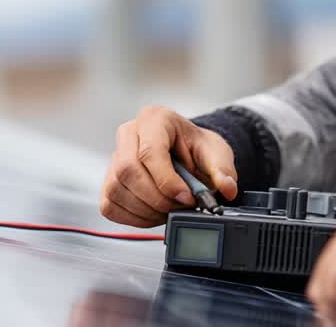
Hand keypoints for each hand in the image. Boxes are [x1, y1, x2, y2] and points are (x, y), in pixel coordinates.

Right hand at [99, 105, 239, 226]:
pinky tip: (155, 213)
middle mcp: (129, 134)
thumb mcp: (216, 152)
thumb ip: (223, 169)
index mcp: (155, 119)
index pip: (150, 151)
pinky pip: (110, 206)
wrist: (188, 154)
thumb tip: (228, 188)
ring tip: (171, 210)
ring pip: (116, 190)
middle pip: (127, 171)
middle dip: (157, 198)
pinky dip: (134, 217)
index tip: (187, 197)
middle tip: (180, 206)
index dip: (167, 180)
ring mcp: (114, 158)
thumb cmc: (197, 148)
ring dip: (147, 210)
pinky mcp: (108, 182)